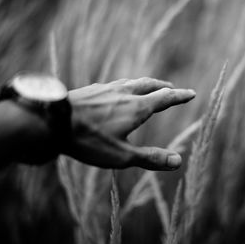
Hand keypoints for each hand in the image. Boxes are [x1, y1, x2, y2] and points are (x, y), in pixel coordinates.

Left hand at [63, 77, 195, 170]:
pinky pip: (116, 84)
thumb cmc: (88, 141)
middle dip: (164, 86)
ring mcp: (108, 89)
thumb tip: (178, 162)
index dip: (180, 96)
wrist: (52, 121)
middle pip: (150, 84)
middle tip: (172, 88)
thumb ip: (151, 158)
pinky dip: (127, 86)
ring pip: (133, 82)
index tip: (191, 93)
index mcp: (137, 108)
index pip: (165, 98)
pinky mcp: (93, 89)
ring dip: (146, 84)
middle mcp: (125, 93)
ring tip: (148, 87)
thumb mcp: (122, 156)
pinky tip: (117, 92)